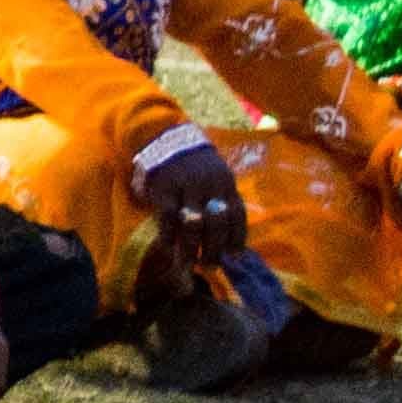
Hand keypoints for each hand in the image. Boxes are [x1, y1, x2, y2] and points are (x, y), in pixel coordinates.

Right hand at [131, 140, 251, 277]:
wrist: (165, 137)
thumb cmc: (193, 167)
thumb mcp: (214, 178)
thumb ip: (220, 202)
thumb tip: (229, 240)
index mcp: (226, 182)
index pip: (238, 214)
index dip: (238, 238)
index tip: (234, 257)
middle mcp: (210, 184)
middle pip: (218, 222)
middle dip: (215, 247)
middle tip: (210, 264)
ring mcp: (186, 186)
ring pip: (194, 223)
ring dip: (193, 247)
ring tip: (190, 263)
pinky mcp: (164, 189)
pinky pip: (169, 218)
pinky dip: (169, 237)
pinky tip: (169, 248)